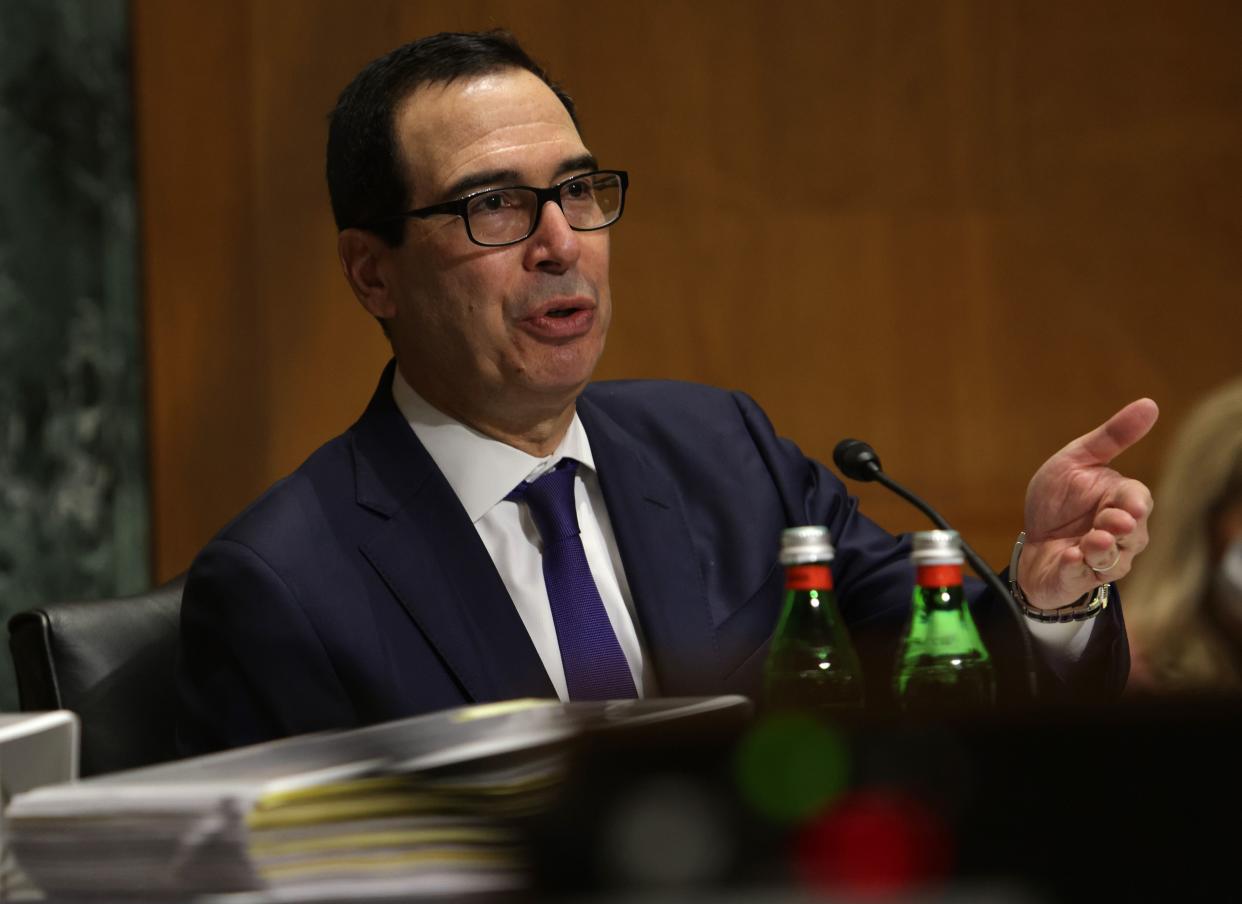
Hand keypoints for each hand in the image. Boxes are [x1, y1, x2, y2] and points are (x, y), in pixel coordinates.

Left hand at [1018, 399, 1158, 609]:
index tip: (1130, 504)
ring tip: (1092, 540)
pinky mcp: (1078, 579)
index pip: (1138, 499)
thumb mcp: (1076, 460)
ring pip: (1114, 559)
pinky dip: (1076, 567)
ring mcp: (1102, 559)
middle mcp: (1120, 534)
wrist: (1030, 540)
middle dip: (1122, 527)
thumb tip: (1149, 404)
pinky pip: (1083, 577)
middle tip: (1109, 521)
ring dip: (1103, 549)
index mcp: (1120, 501)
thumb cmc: (1058, 500)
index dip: (1135, 503)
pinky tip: (1069, 557)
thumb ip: (1111, 437)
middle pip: (1134, 533)